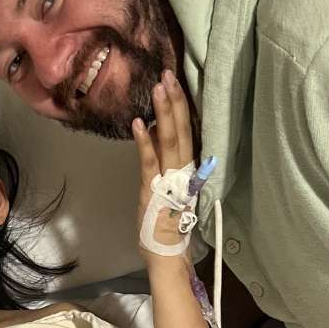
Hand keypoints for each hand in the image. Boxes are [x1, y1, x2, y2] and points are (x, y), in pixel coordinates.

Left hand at [132, 70, 195, 260]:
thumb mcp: (171, 188)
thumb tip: (159, 134)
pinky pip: (150, 161)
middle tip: (168, 74)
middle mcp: (183, 170)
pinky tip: (140, 122)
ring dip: (164, 112)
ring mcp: (169, 178)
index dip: (182, 107)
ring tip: (159, 87)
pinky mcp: (153, 189)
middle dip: (175, 100)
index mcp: (188, 169)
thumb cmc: (168, 224)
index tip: (176, 83)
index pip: (188, 132)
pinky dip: (145, 141)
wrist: (168, 253)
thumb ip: (167, 163)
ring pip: (170, 139)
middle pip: (182, 129)